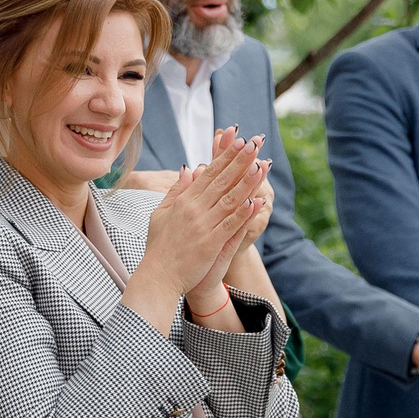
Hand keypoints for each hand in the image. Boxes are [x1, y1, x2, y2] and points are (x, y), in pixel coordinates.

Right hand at [125, 135, 268, 327]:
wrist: (157, 276)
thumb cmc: (159, 246)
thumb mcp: (161, 213)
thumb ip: (176, 191)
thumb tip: (188, 168)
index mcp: (183, 200)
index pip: (208, 173)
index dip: (225, 157)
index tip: (239, 142)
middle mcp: (193, 209)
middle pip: (221, 180)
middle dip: (239, 161)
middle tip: (254, 144)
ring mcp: (202, 226)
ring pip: (229, 199)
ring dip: (246, 182)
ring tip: (261, 166)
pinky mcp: (210, 243)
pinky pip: (230, 225)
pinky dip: (243, 213)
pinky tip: (256, 202)